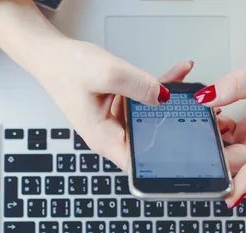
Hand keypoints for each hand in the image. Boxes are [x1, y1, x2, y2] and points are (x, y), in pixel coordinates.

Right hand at [33, 38, 193, 168]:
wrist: (50, 55)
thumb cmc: (66, 68)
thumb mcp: (108, 73)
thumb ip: (140, 86)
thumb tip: (165, 98)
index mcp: (104, 138)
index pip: (138, 164)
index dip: (161, 163)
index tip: (184, 153)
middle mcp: (109, 135)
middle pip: (148, 141)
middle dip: (173, 126)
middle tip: (196, 111)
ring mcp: (113, 123)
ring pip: (148, 120)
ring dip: (167, 103)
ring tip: (187, 85)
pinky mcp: (116, 109)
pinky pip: (141, 105)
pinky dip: (156, 91)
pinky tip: (174, 76)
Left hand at [194, 50, 245, 206]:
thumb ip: (237, 85)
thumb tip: (206, 98)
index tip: (229, 197)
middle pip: (242, 163)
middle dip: (219, 163)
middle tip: (194, 158)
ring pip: (232, 155)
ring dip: (214, 146)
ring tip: (198, 131)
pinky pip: (227, 141)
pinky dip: (216, 132)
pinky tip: (211, 118)